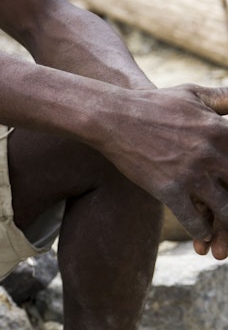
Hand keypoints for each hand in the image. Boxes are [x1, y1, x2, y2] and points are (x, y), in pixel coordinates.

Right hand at [98, 84, 227, 253]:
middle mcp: (211, 154)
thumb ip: (222, 99)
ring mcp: (190, 174)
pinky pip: (194, 220)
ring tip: (224, 234)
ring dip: (227, 228)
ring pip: (225, 212)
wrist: (114, 117)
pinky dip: (202, 232)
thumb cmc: (154, 105)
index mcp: (221, 130)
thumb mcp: (193, 94)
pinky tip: (203, 236)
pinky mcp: (169, 190)